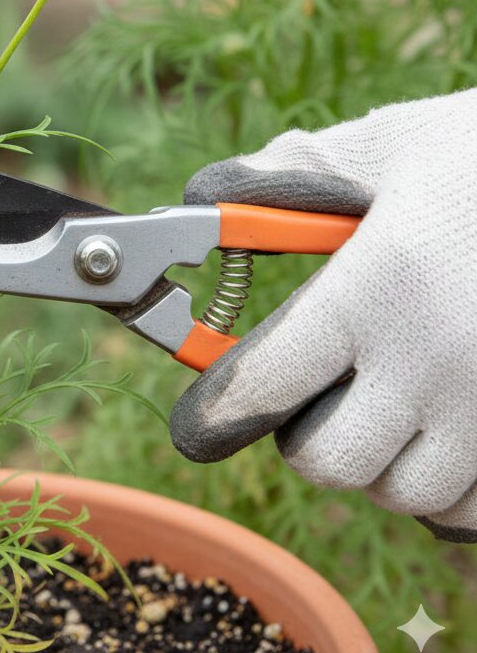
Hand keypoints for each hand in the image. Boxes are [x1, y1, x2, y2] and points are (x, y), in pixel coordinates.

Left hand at [170, 91, 476, 541]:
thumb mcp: (389, 145)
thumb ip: (292, 170)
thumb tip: (206, 196)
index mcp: (378, 289)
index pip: (265, 383)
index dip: (219, 407)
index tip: (202, 419)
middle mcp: (435, 362)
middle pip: (329, 461)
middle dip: (306, 436)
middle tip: (316, 395)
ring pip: (403, 491)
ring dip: (378, 461)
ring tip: (388, 403)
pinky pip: (472, 508)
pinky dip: (444, 485)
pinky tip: (445, 427)